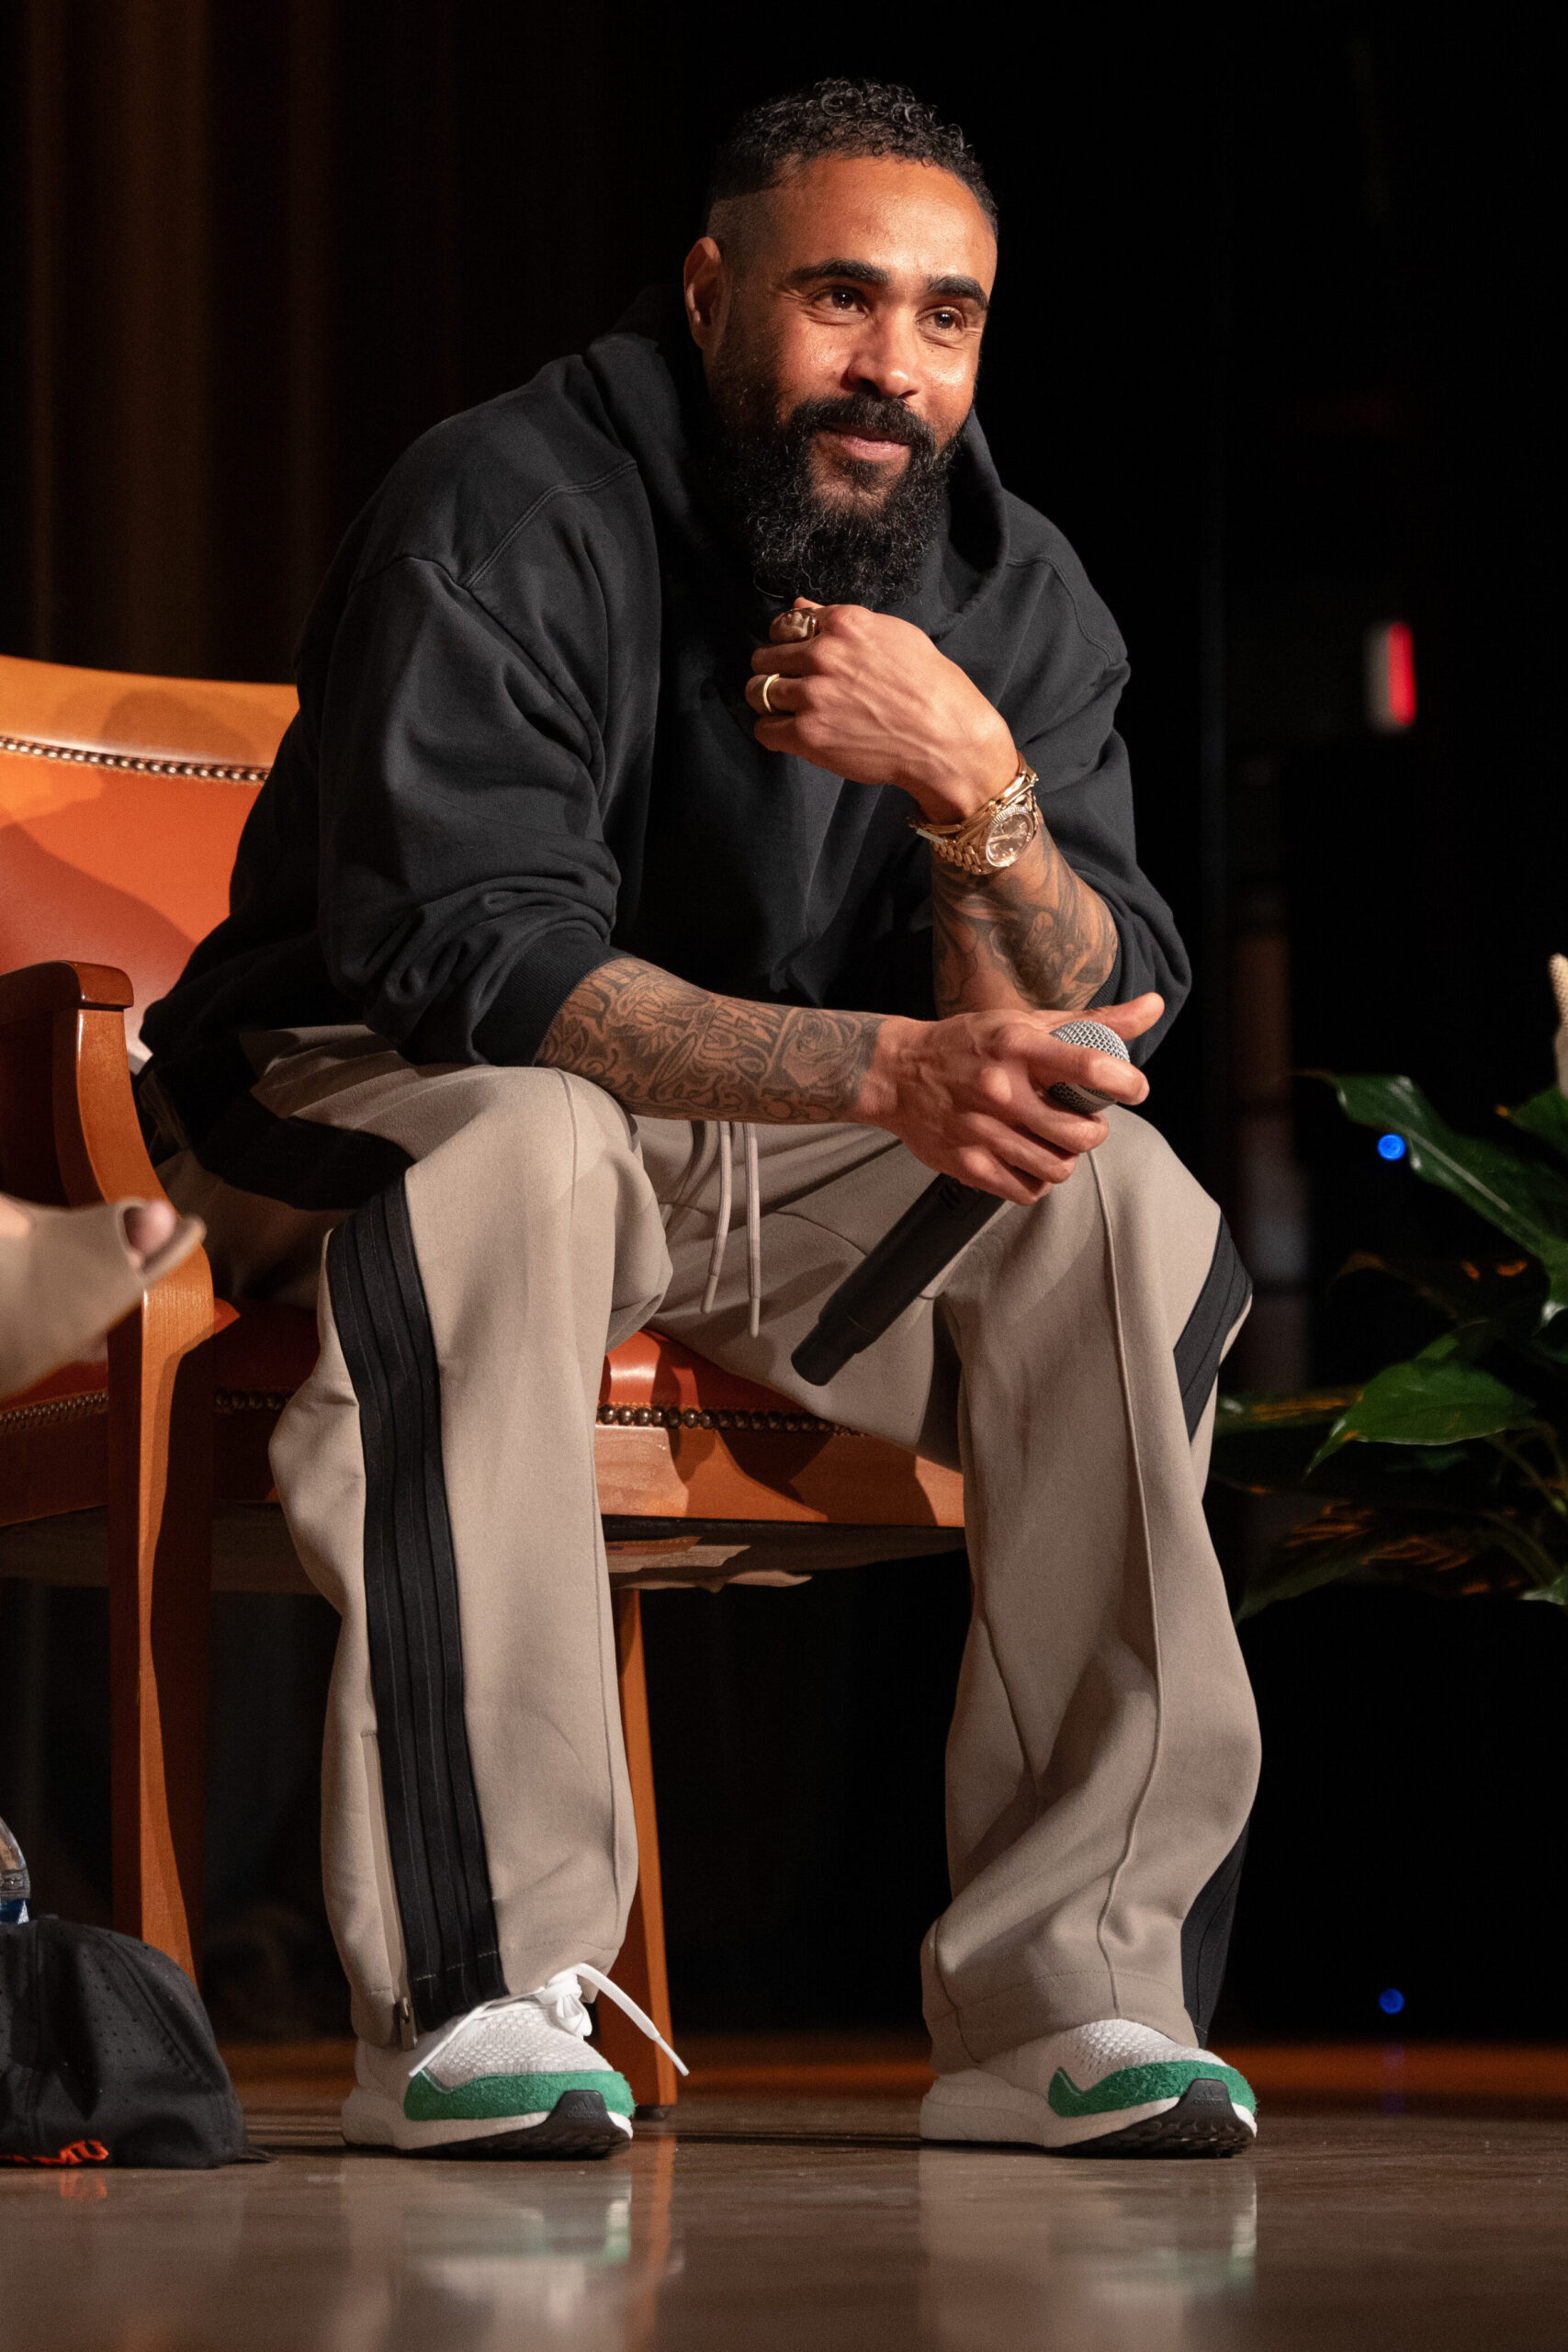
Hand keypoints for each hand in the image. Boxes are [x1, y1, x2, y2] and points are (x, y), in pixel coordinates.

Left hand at [746, 599, 1017, 823]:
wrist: (947, 740)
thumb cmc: (933, 688)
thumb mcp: (896, 636)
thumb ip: (841, 620)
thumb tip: (800, 606)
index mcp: (846, 625)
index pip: (788, 623)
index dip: (788, 642)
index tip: (795, 656)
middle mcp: (824, 655)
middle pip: (766, 656)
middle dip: (774, 671)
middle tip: (790, 687)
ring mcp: (813, 695)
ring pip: (759, 692)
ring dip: (768, 701)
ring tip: (788, 711)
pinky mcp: (808, 734)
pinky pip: (765, 729)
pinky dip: (772, 732)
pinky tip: (790, 734)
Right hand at [857, 995, 1162, 1203]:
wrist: (896, 1073)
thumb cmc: (966, 1044)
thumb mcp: (1023, 1022)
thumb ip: (1091, 1022)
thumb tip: (1152, 1007)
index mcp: (1016, 1047)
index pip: (1088, 1066)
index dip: (1125, 1083)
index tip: (1133, 1089)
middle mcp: (1000, 1090)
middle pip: (1079, 1133)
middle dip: (1095, 1133)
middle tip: (1085, 1123)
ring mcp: (982, 1132)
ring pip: (1057, 1167)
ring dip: (1066, 1158)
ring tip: (1054, 1142)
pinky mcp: (967, 1164)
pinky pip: (1027, 1190)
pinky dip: (1038, 1180)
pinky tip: (1030, 1160)